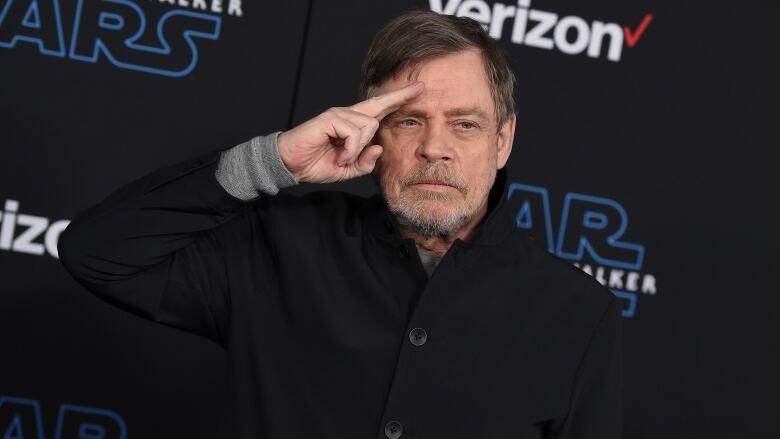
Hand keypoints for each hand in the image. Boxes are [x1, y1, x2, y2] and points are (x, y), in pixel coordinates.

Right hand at [277, 82, 423, 183]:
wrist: (290, 164)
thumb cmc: (315, 164)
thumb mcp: (347, 170)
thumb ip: (364, 163)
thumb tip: (379, 148)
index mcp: (352, 125)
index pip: (379, 108)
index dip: (398, 98)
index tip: (419, 88)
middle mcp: (347, 115)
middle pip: (378, 111)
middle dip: (397, 101)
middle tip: (412, 96)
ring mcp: (338, 114)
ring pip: (368, 126)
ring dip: (357, 149)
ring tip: (342, 159)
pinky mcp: (329, 119)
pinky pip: (353, 133)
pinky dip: (349, 150)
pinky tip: (339, 156)